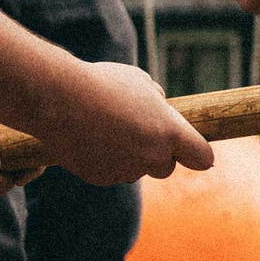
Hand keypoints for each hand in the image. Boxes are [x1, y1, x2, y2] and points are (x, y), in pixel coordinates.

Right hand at [24, 60, 215, 185]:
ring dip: (129, 157)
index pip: (201, 156)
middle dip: (158, 155)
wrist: (58, 99)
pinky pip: (111, 172)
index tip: (198, 155)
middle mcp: (152, 156)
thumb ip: (157, 102)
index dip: (199, 155)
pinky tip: (91, 140)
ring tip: (107, 129)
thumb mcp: (141, 82)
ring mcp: (126, 170)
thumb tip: (161, 111)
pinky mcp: (101, 178)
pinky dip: (106, 162)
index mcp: (169, 132)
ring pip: (136, 170)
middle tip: (140, 134)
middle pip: (166, 167)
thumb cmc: (102, 84)